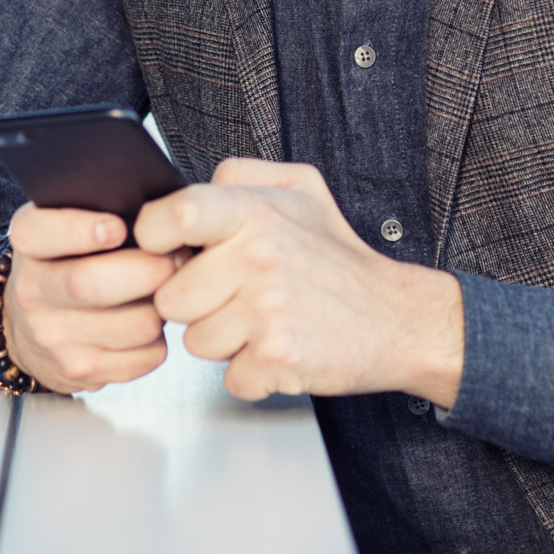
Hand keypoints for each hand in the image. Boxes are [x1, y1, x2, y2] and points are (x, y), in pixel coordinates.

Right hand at [2, 204, 180, 393]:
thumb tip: (160, 209)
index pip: (40, 233)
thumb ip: (99, 209)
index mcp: (28, 243)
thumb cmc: (65, 263)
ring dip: (163, 306)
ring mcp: (53, 337)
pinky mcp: (81, 371)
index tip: (118, 227)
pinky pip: (146, 354)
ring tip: (163, 290)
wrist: (28, 328)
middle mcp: (31, 292)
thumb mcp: (64, 225)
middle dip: (148, 269)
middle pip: (90, 284)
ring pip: (135, 323)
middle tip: (176, 258)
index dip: (80, 230)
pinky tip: (146, 320)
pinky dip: (159, 338)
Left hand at [133, 158, 464, 405]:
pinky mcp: (278, 358)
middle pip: (172, 297)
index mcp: (256, 211)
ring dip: (224, 341)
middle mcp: (259, 257)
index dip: (156, 239)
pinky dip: (251, 372)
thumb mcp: (298, 187)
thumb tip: (183, 197)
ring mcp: (267, 311)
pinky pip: (228, 377)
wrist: (398, 317)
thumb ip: (237, 177)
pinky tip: (279, 348)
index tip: (170, 251)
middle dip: (197, 304)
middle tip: (238, 295)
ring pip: (195, 342)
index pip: (173, 216)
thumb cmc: (338, 257)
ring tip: (263, 321)